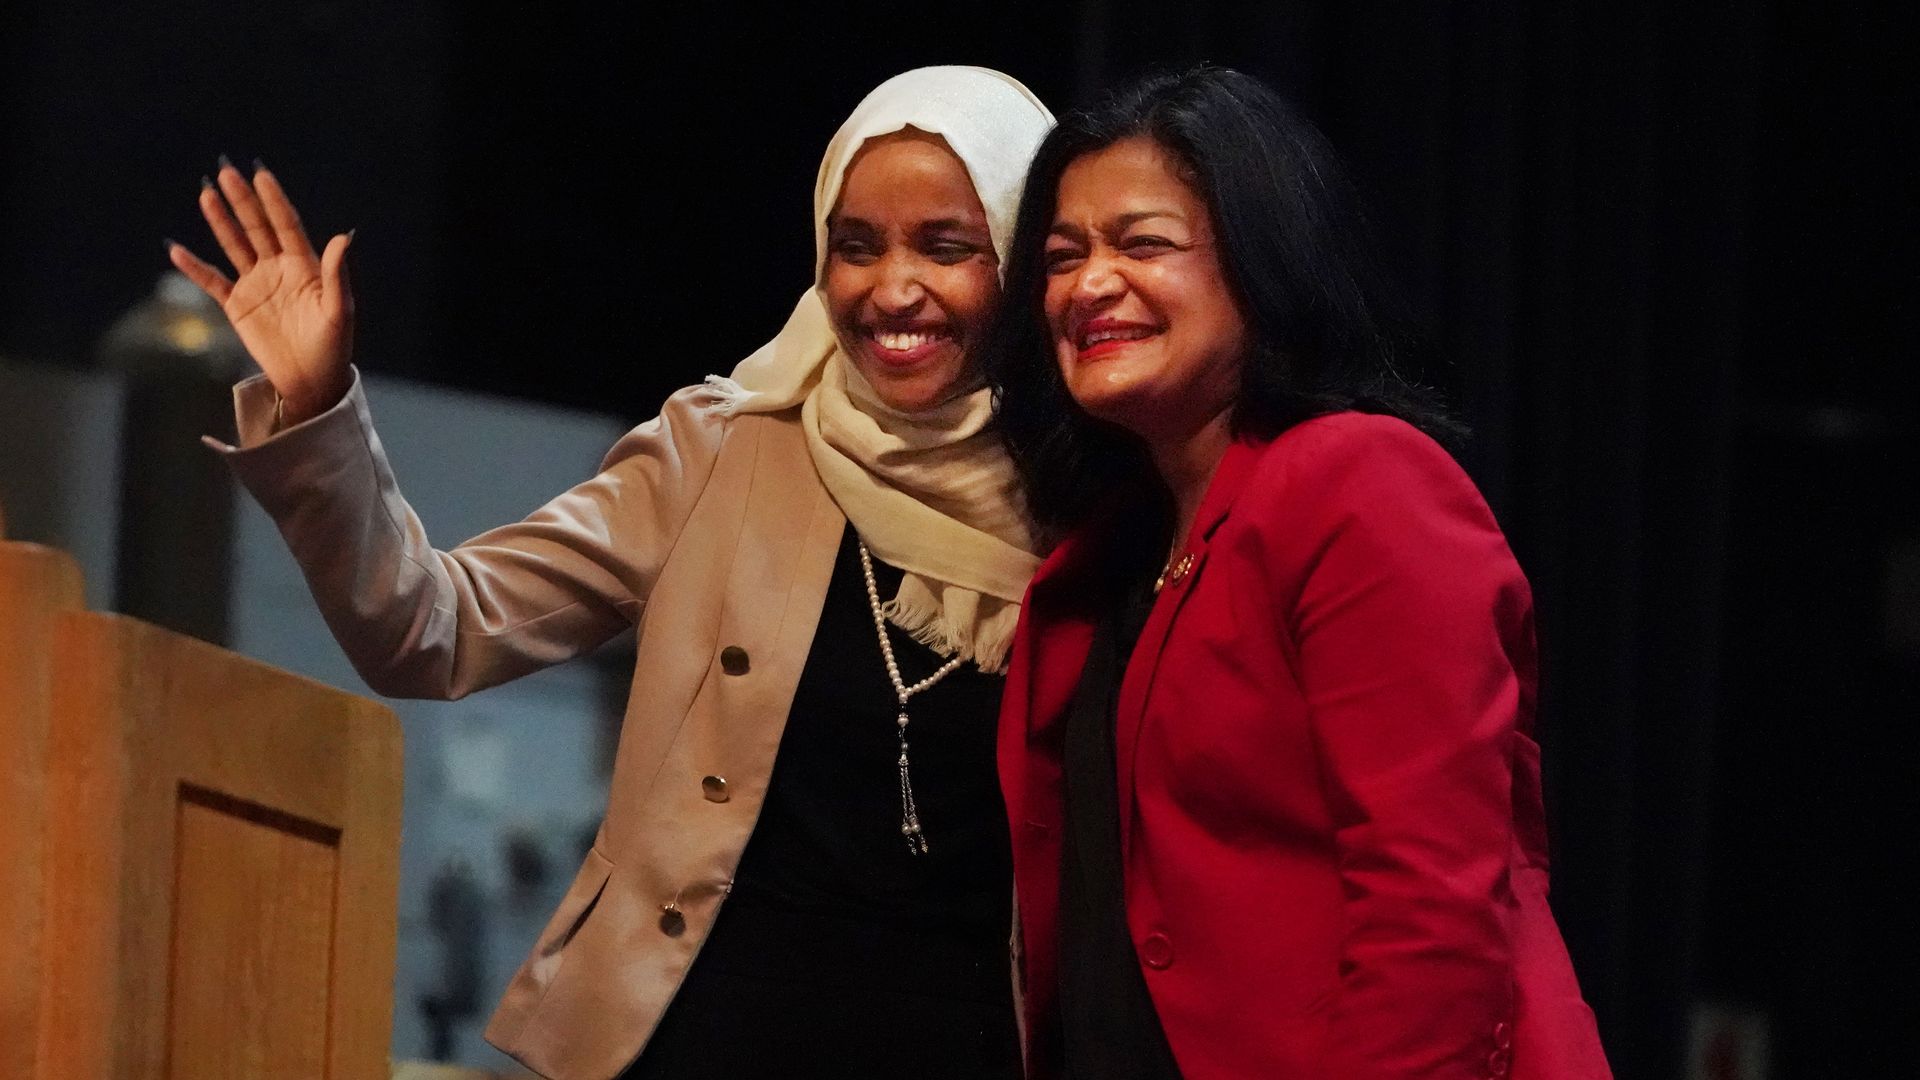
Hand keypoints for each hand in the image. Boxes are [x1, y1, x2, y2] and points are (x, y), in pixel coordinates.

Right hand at [169, 159, 352, 425]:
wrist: (311, 380)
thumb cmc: (332, 346)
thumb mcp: (338, 310)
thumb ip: (337, 274)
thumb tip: (343, 237)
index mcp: (305, 266)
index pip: (286, 225)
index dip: (274, 201)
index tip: (261, 174)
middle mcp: (278, 269)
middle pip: (257, 228)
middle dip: (242, 201)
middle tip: (227, 171)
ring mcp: (256, 285)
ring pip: (234, 246)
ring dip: (220, 221)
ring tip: (206, 193)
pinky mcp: (238, 305)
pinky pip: (212, 282)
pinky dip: (194, 268)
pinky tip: (176, 250)